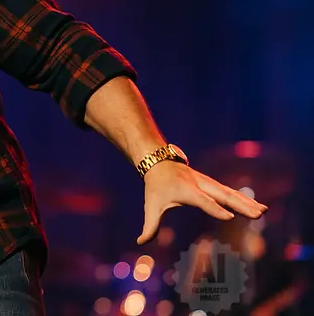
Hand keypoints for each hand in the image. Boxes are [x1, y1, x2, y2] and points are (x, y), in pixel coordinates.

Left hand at [137, 161, 267, 244]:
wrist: (159, 163)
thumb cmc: (155, 187)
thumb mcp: (151, 206)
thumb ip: (149, 226)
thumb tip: (140, 242)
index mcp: (185, 190)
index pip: (202, 200)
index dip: (215, 208)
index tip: (229, 216)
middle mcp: (200, 185)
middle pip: (222, 195)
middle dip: (240, 205)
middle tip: (258, 214)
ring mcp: (208, 183)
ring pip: (230, 193)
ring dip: (247, 202)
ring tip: (263, 212)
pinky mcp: (213, 185)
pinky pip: (231, 192)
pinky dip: (245, 199)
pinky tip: (260, 207)